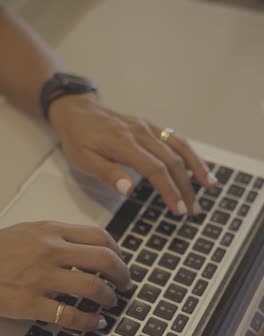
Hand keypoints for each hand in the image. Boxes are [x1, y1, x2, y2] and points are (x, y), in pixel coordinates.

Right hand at [0, 221, 129, 330]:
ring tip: (112, 303)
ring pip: (91, 287)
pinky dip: (88, 322)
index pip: (99, 236)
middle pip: (103, 259)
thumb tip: (88, 248)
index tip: (121, 260)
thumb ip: (58, 237)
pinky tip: (96, 324)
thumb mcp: (28, 232)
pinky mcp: (30, 303)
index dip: (118, 251)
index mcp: (51, 231)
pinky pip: (69, 315)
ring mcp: (41, 278)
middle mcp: (51, 251)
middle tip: (126, 284)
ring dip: (109, 297)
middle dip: (122, 274)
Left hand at [49, 93, 216, 215]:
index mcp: (125, 143)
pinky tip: (199, 167)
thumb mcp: (83, 159)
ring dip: (196, 168)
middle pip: (172, 161)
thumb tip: (130, 190)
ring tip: (210, 186)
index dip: (169, 191)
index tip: (178, 210)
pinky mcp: (150, 126)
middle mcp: (141, 133)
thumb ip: (107, 173)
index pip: (155, 170)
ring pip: (179, 148)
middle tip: (193, 210)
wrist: (77, 110)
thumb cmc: (78, 139)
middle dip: (186, 187)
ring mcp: (148, 128)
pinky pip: (175, 139)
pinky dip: (191, 154)